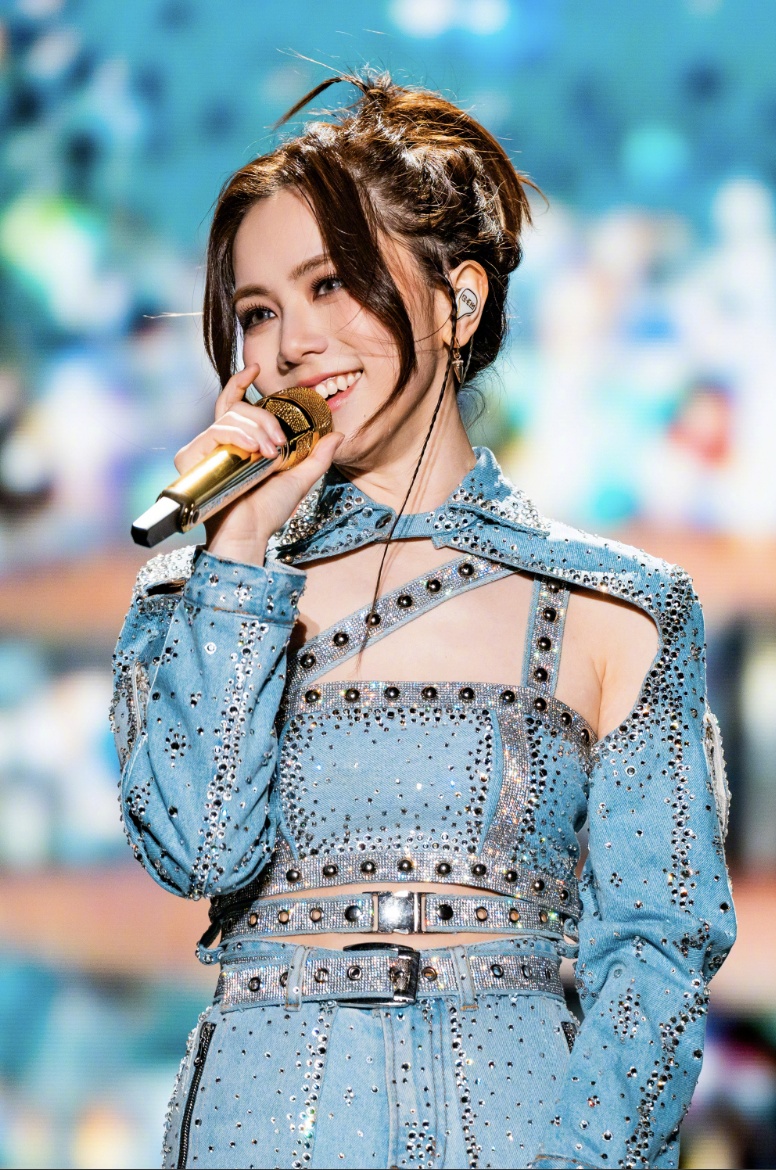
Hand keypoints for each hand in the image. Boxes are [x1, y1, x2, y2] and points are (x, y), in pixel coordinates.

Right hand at [173, 364, 342, 564]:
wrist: (249, 533)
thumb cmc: (268, 513)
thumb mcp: (300, 479)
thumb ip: (317, 456)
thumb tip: (337, 435)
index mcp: (239, 445)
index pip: (234, 404)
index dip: (240, 383)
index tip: (255, 369)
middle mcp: (218, 444)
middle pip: (238, 408)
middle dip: (264, 418)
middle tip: (279, 444)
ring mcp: (203, 450)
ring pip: (230, 417)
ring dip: (256, 429)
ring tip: (270, 454)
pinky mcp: (190, 458)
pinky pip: (215, 431)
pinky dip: (238, 436)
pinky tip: (254, 453)